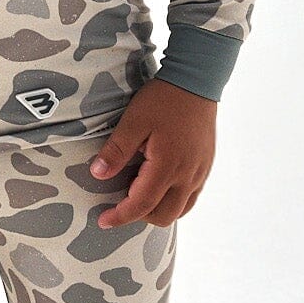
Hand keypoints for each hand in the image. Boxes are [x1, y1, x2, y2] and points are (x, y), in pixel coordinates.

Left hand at [87, 80, 215, 227]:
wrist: (197, 81)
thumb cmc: (163, 99)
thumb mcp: (133, 121)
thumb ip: (116, 150)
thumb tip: (98, 174)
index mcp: (168, 166)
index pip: (142, 204)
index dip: (120, 216)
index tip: (103, 220)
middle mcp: (188, 175)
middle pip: (164, 216)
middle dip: (139, 216)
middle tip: (119, 204)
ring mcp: (200, 172)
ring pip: (180, 209)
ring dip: (157, 209)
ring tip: (138, 192)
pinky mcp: (205, 166)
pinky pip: (191, 196)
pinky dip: (172, 199)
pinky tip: (158, 183)